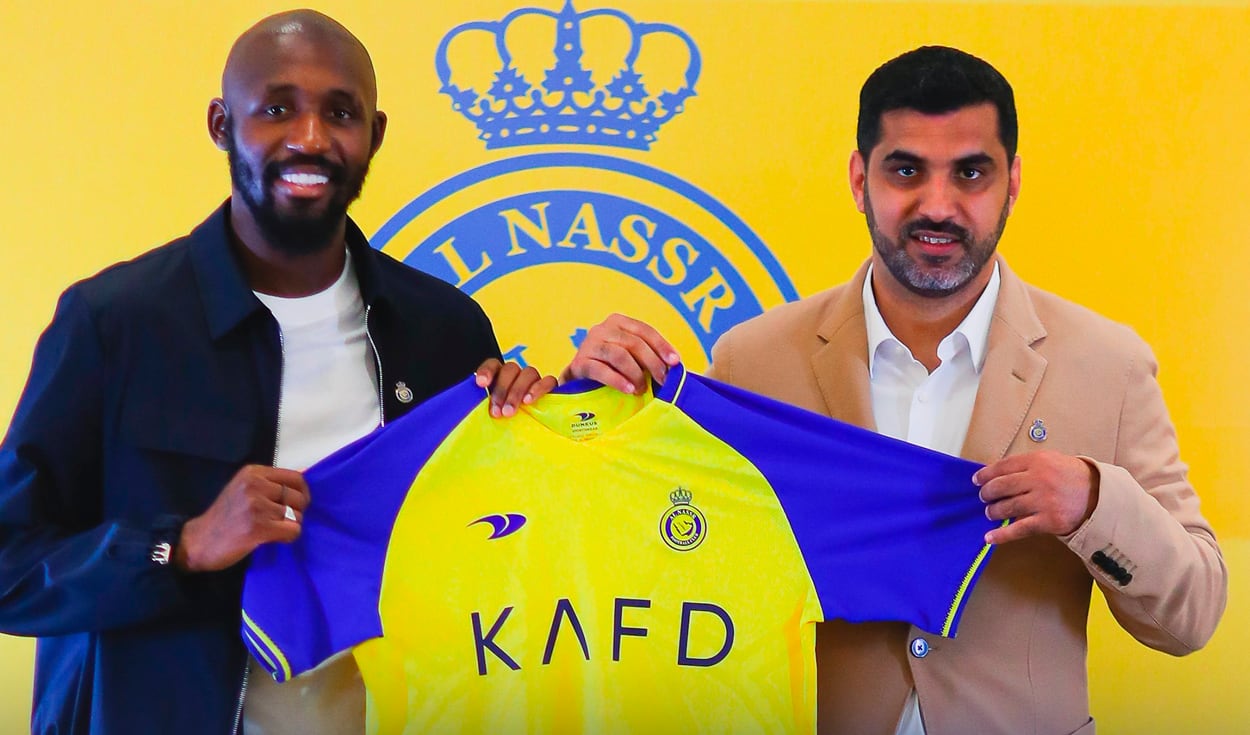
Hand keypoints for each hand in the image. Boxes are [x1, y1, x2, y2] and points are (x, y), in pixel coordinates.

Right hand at [175, 465, 308, 571]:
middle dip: (296, 511)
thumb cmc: (224, 517)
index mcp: (253, 473)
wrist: (197, 541)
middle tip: (280, 520)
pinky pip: (293, 531)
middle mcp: (255, 485)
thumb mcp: (244, 489)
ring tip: (272, 529)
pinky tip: (273, 538)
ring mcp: (256, 506)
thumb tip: (305, 480)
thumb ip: (270, 484)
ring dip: (290, 526)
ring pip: (297, 516)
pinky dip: (288, 537)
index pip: (295, 478)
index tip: (296, 504)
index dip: (302, 492)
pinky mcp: (259, 527)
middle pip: (299, 497)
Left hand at [475, 358, 557, 417]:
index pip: (493, 365)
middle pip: (510, 369)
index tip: (481, 384)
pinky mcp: (550, 388)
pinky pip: (548, 380)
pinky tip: (529, 401)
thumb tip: (470, 416)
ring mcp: (534, 380)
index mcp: (501, 377)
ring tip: (511, 412)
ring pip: (528, 373)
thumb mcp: (494, 415)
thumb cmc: (509, 422)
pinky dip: (538, 389)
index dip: (487, 371)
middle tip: (497, 412)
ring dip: (517, 391)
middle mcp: (517, 375)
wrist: (536, 432)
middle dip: (502, 390)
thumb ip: (486, 409)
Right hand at [561, 313, 679, 393]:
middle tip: (662, 380)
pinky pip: (601, 370)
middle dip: (652, 363)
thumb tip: (674, 365)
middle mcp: (602, 329)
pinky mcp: (579, 363)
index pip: (644, 330)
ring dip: (635, 373)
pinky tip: (629, 390)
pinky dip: (618, 380)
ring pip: (619, 355)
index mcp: (618, 322)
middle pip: (633, 343)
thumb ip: (647, 355)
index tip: (675, 362)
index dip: (661, 346)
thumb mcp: (630, 355)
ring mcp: (589, 345)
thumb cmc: (611, 367)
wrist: (579, 380)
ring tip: (642, 389)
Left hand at [973, 451, 1099, 544]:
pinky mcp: (1049, 521)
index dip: (986, 474)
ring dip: (994, 511)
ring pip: (1008, 507)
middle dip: (987, 493)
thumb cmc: (1072, 477)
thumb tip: (997, 474)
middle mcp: (1039, 479)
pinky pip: (1019, 528)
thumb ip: (1026, 465)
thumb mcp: (1051, 460)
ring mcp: (1044, 501)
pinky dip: (1001, 535)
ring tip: (990, 512)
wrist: (1099, 496)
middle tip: (983, 497)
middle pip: (1002, 487)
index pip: (1003, 467)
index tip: (976, 480)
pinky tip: (989, 538)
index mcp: (1038, 461)